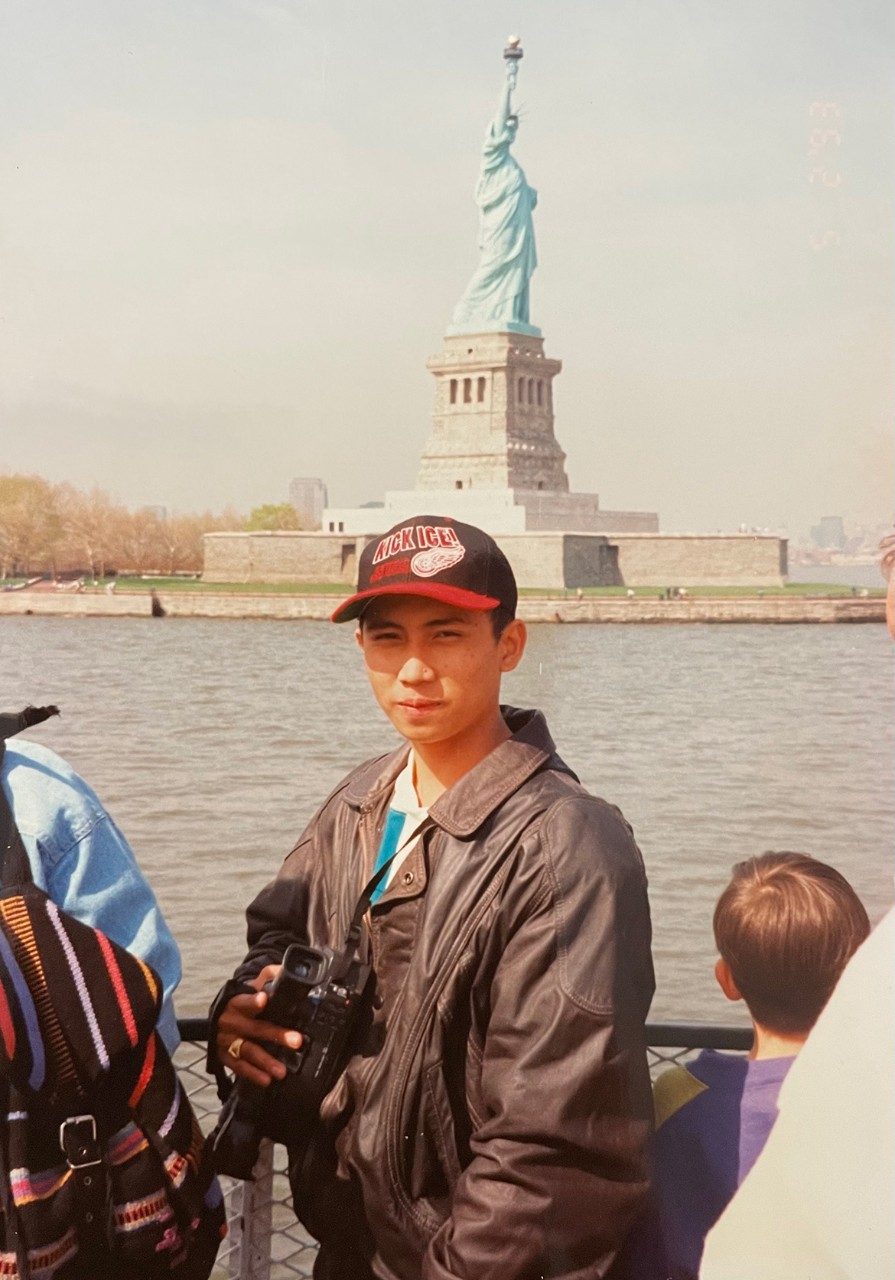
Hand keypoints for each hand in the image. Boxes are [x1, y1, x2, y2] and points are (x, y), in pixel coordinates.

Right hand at [216, 964, 302, 1087]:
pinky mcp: (224, 1056)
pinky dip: (252, 1074)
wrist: (219, 1015)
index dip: (253, 1001)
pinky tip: (266, 1080)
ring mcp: (226, 1041)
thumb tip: (286, 969)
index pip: (244, 1000)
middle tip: (297, 1041)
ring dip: (265, 1061)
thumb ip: (270, 975)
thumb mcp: (253, 984)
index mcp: (236, 1002)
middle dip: (276, 1035)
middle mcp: (230, 1022)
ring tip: (282, 1071)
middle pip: (254, 1029)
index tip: (264, 999)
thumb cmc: (242, 999)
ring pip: (247, 1051)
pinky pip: (238, 1067)